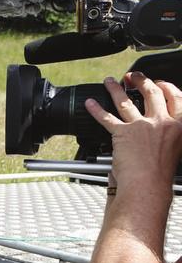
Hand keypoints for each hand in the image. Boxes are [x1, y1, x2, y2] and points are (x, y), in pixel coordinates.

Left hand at [85, 72, 181, 192]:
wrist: (148, 186)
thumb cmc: (161, 174)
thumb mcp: (177, 148)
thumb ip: (172, 133)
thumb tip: (165, 125)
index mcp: (180, 125)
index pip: (177, 97)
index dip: (167, 87)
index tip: (160, 83)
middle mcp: (162, 122)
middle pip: (152, 93)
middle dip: (141, 80)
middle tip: (133, 76)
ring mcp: (142, 126)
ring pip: (127, 101)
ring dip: (116, 88)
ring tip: (110, 81)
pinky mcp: (123, 133)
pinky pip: (106, 118)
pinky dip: (96, 110)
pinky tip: (91, 103)